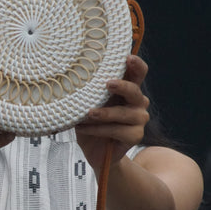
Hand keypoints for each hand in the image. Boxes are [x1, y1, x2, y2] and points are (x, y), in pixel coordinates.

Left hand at [74, 55, 149, 172]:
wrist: (94, 151)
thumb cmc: (90, 122)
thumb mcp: (87, 104)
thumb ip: (88, 91)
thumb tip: (71, 76)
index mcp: (128, 89)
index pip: (138, 73)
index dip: (136, 64)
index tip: (128, 57)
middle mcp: (138, 102)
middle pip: (134, 90)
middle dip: (122, 86)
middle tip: (107, 83)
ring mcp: (139, 119)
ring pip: (123, 113)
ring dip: (103, 113)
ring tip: (88, 113)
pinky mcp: (136, 135)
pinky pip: (116, 130)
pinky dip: (97, 129)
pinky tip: (83, 128)